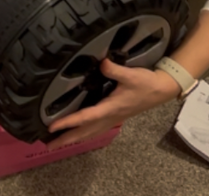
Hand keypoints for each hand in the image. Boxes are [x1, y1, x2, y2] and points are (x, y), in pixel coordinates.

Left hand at [45, 59, 180, 148]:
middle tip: (47, 145)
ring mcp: (112, 119)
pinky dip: (83, 134)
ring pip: (89, 133)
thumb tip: (101, 63)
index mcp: (110, 108)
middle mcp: (109, 117)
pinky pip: (95, 130)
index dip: (68, 122)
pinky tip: (77, 134)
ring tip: (57, 143)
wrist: (161, 90)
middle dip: (66, 139)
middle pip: (84, 132)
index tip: (52, 127)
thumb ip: (114, 69)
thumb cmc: (145, 83)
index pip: (85, 117)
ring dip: (73, 139)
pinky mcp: (114, 117)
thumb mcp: (131, 74)